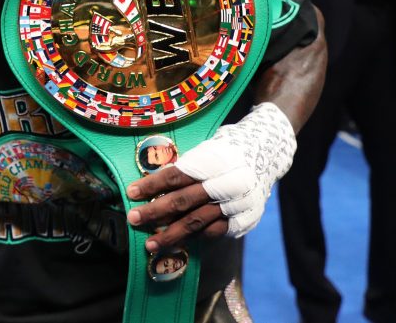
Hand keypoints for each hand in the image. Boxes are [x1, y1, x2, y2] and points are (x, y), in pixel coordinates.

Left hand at [126, 103, 296, 252]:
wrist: (264, 155)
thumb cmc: (224, 152)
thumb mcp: (204, 150)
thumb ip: (182, 168)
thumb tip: (150, 186)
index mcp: (211, 161)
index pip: (175, 175)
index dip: (152, 185)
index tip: (131, 192)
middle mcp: (223, 183)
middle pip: (183, 201)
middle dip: (155, 212)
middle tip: (134, 219)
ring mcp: (234, 204)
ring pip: (197, 222)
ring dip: (170, 234)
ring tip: (150, 244)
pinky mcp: (241, 219)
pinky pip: (213, 232)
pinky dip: (194, 237)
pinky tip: (178, 242)